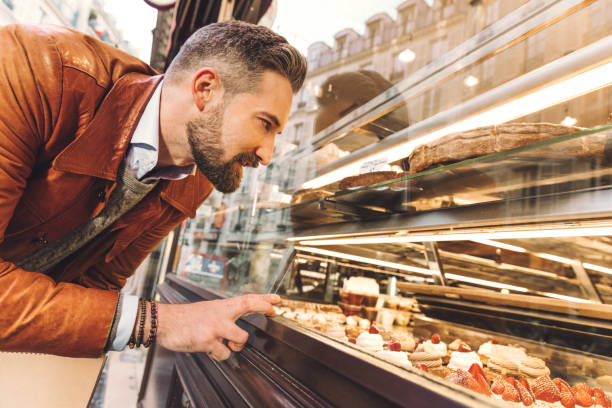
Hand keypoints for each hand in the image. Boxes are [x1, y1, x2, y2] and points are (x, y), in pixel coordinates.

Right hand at [155, 294, 279, 360]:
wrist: (164, 321)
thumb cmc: (186, 318)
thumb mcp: (208, 311)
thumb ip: (223, 316)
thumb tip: (236, 328)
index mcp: (222, 306)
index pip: (246, 299)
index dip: (263, 299)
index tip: (276, 300)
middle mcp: (221, 314)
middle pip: (248, 305)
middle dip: (263, 307)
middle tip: (273, 312)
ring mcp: (215, 327)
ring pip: (241, 338)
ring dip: (236, 345)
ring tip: (226, 344)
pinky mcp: (207, 340)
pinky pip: (224, 354)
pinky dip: (219, 355)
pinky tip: (209, 349)